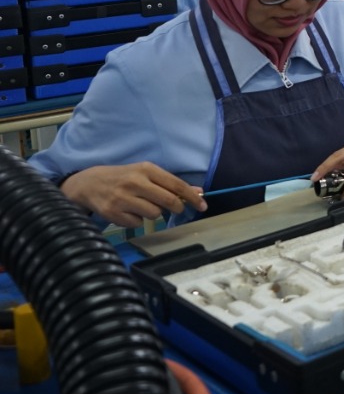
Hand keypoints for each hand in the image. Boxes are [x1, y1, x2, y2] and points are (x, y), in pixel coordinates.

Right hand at [59, 163, 205, 227]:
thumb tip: (198, 192)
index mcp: (146, 169)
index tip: (203, 205)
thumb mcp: (146, 173)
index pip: (176, 184)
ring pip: (154, 214)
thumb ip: (170, 183)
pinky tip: (128, 211)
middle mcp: (135, 182)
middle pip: (168, 201)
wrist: (89, 183)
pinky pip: (137, 224)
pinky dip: (137, 220)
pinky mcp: (113, 213)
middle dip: (177, 208)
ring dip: (154, 213)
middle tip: (176, 209)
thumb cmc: (124, 177)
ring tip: (143, 205)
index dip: (192, 197)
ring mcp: (123, 199)